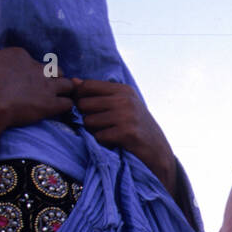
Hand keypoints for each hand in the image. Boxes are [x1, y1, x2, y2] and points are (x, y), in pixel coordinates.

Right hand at [0, 47, 75, 139]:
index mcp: (19, 55)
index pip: (33, 61)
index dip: (31, 73)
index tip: (25, 82)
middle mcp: (35, 67)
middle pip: (54, 71)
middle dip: (52, 80)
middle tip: (44, 91)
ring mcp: (45, 86)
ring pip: (67, 84)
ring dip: (63, 92)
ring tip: (57, 100)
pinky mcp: (50, 104)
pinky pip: (68, 103)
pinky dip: (65, 107)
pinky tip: (58, 112)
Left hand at [71, 78, 177, 194]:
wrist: (158, 150)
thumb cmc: (137, 127)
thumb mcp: (123, 105)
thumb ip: (100, 93)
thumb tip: (73, 81)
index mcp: (123, 90)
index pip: (87, 86)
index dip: (78, 97)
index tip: (83, 108)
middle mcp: (125, 100)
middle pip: (84, 104)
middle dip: (85, 116)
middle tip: (98, 125)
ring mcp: (126, 116)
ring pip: (89, 121)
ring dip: (93, 131)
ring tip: (107, 133)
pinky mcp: (126, 133)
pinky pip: (98, 136)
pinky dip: (102, 142)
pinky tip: (113, 142)